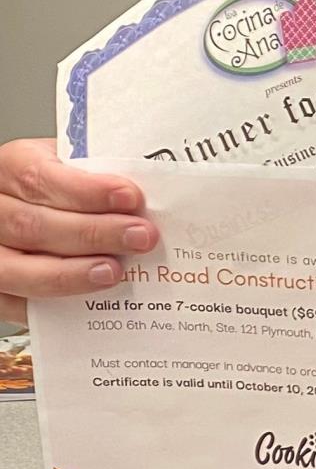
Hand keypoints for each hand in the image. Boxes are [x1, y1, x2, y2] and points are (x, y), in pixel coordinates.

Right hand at [0, 138, 156, 325]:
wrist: (22, 209)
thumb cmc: (53, 188)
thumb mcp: (67, 165)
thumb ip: (94, 175)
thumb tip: (150, 192)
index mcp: (9, 167)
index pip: (39, 177)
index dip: (86, 191)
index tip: (131, 198)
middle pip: (33, 224)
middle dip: (93, 233)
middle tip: (140, 238)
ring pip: (18, 268)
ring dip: (72, 273)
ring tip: (114, 272)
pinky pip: (15, 303)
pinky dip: (53, 303)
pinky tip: (87, 299)